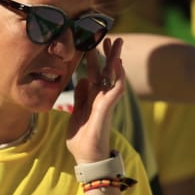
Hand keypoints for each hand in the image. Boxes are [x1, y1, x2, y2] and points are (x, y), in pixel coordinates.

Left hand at [67, 37, 127, 163]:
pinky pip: (115, 90)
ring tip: (117, 43)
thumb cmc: (82, 140)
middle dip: (107, 54)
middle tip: (109, 36)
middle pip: (105, 72)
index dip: (93, 60)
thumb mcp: (76, 114)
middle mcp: (101, 99)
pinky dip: (117, 77)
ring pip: (113, 77)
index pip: (94, 74)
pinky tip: (118, 64)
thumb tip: (82, 80)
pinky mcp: (107, 110)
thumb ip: (80, 97)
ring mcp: (105, 103)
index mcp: (92, 99)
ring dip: (115, 60)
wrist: (86, 158)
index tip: (92, 44)